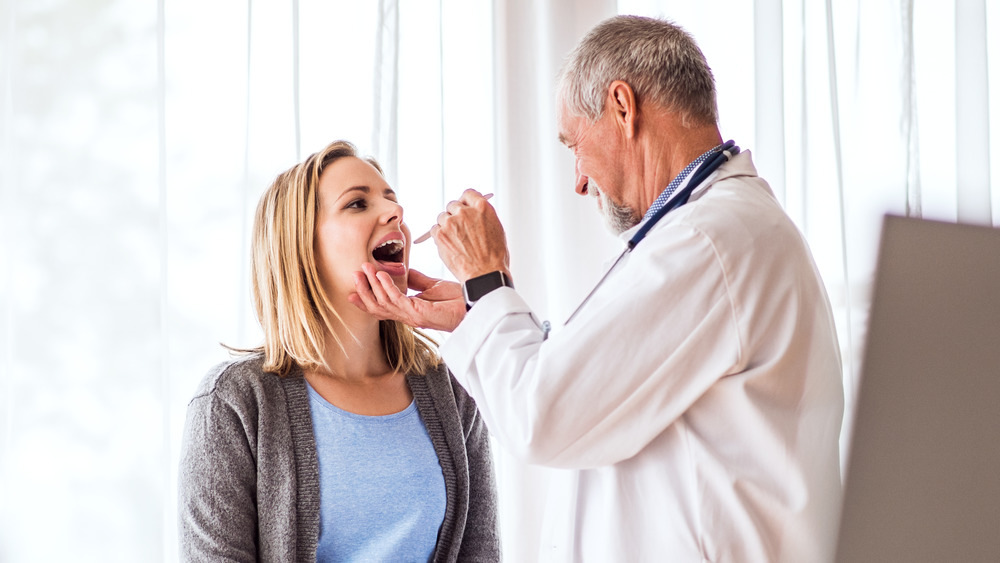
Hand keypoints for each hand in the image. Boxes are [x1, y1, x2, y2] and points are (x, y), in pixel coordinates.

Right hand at [349, 264, 465, 331]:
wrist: (474, 303)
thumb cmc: (457, 298)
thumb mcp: (432, 286)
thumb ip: (416, 280)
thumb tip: (402, 270)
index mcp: (409, 310)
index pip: (382, 308)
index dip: (365, 300)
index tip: (351, 290)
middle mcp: (408, 315)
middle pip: (377, 307)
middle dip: (363, 291)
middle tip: (355, 274)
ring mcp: (412, 316)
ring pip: (383, 303)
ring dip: (372, 285)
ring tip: (365, 269)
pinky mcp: (419, 314)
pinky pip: (397, 300)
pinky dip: (387, 286)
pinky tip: (381, 274)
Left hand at [428, 189, 510, 281]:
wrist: (484, 274)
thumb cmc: (494, 257)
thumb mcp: (496, 229)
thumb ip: (483, 217)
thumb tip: (474, 213)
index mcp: (482, 207)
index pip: (468, 193)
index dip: (466, 201)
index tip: (464, 207)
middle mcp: (465, 211)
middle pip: (453, 205)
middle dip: (455, 215)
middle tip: (459, 229)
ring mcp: (451, 222)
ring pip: (442, 217)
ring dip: (446, 226)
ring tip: (456, 241)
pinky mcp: (440, 234)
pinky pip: (434, 229)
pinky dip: (439, 236)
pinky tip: (450, 246)